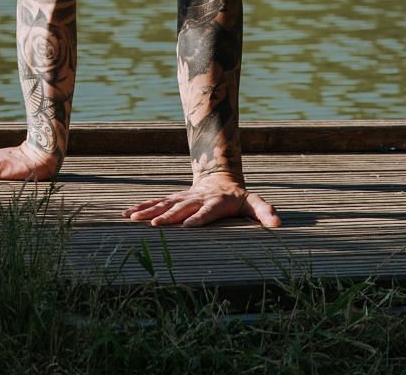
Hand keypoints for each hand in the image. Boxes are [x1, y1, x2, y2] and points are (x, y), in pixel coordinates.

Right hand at [124, 173, 280, 228]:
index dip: (199, 218)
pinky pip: (156, 203)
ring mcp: (184, 198)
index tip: (187, 226)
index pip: (208, 210)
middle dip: (167, 216)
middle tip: (154, 226)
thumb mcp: (254, 203)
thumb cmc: (239, 198)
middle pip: (181, 208)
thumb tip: (278, 224)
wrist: (221, 179)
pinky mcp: (174, 199)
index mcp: (217, 201)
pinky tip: (127, 214)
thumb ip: (265, 212)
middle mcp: (197, 198)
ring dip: (148, 211)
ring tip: (132, 218)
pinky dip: (141, 207)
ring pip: (164, 204)